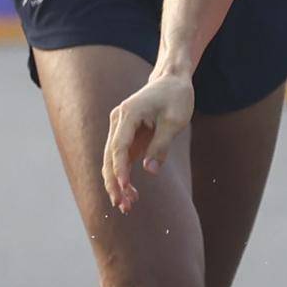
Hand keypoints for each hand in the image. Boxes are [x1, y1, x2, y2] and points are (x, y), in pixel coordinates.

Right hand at [102, 73, 197, 211]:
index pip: (119, 147)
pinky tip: (130, 194)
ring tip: (127, 206)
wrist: (171, 80)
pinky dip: (123, 176)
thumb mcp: (175, 122)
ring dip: (117, 183)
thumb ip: (161, 145)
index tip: (125, 189)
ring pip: (111, 160)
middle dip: (114, 183)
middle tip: (123, 206)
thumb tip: (150, 170)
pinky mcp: (125, 135)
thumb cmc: (176, 98)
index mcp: (128, 114)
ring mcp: (119, 128)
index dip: (120, 170)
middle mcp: (118, 120)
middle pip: (109, 156)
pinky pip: (120, 159)